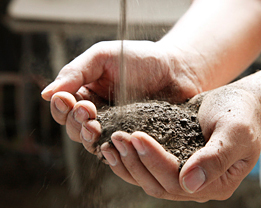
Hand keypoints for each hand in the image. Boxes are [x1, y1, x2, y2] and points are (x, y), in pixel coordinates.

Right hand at [41, 40, 203, 149]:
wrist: (177, 70)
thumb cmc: (141, 59)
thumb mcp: (104, 56)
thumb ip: (76, 72)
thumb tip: (46, 93)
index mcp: (86, 92)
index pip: (63, 108)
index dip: (61, 107)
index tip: (69, 100)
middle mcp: (98, 113)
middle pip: (74, 128)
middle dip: (76, 122)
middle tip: (88, 112)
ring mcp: (115, 128)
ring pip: (91, 143)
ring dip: (89, 137)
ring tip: (96, 127)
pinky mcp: (132, 140)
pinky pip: (116, 151)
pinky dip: (110, 150)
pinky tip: (113, 144)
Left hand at [99, 84, 260, 201]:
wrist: (240, 102)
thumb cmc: (243, 114)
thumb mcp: (236, 132)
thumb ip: (216, 158)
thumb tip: (189, 184)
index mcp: (217, 183)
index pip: (178, 181)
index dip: (155, 161)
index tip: (137, 137)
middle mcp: (198, 184)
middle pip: (159, 184)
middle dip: (135, 162)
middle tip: (117, 139)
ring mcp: (185, 175)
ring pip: (149, 179)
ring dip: (128, 162)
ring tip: (111, 143)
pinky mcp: (174, 161)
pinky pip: (148, 167)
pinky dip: (131, 158)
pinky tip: (116, 146)